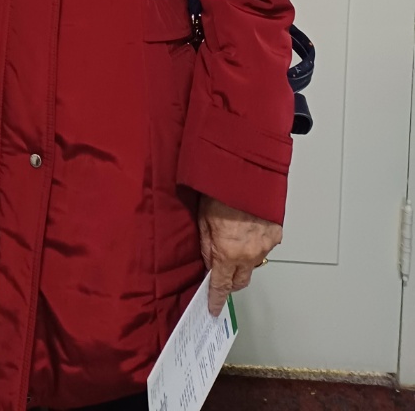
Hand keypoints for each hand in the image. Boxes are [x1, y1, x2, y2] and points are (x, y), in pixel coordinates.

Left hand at [198, 196, 280, 315]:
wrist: (246, 172)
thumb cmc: (221, 189)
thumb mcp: (203, 219)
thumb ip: (207, 246)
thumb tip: (210, 263)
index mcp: (228, 252)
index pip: (221, 285)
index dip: (216, 299)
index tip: (214, 308)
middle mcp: (249, 254)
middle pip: (240, 281)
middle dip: (230, 281)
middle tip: (221, 273)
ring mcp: (265, 246)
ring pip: (253, 264)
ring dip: (243, 260)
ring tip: (234, 242)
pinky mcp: (276, 235)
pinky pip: (265, 248)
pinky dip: (256, 245)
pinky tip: (248, 231)